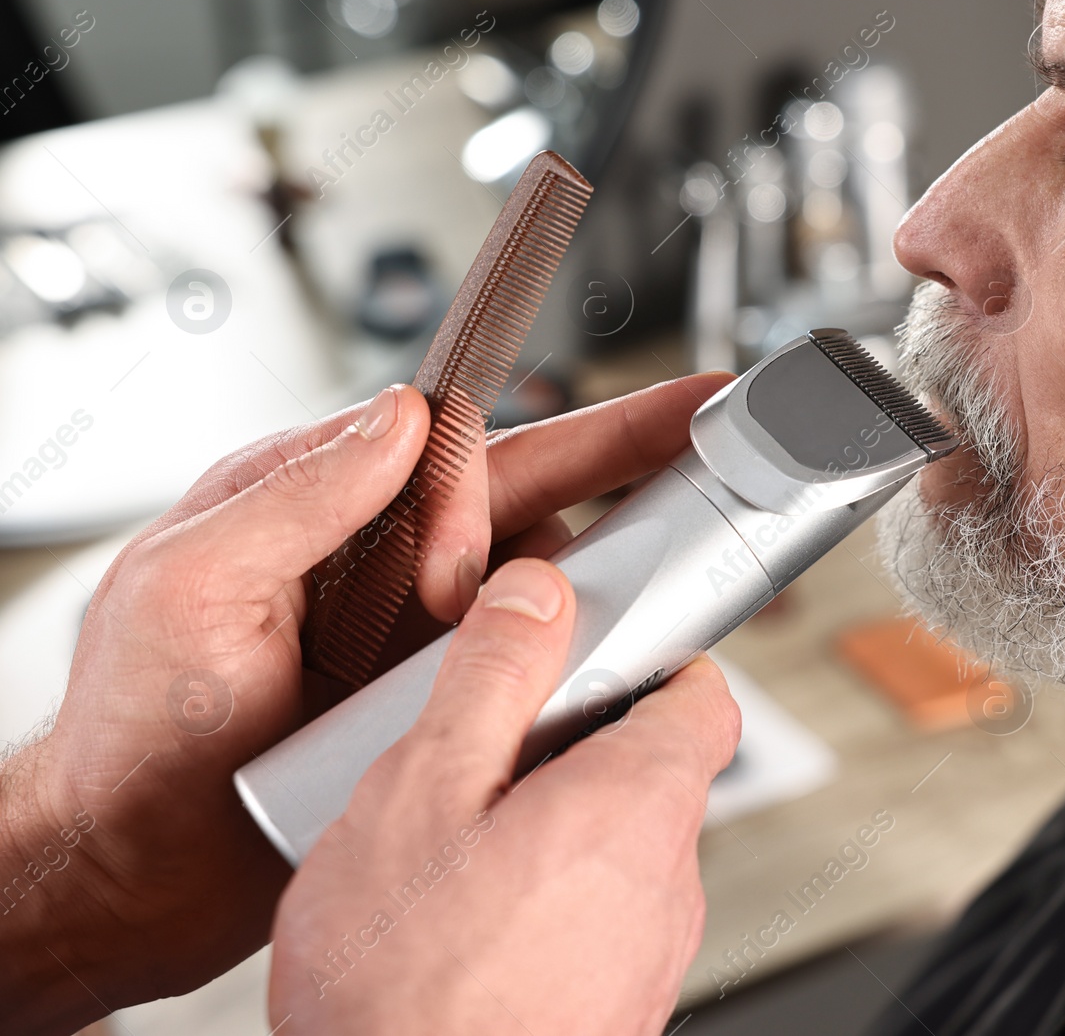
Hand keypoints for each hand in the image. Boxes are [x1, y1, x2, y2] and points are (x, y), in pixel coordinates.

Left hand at [0, 372, 729, 1033]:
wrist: (140, 873)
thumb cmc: (136, 733)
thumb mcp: (190, 587)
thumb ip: (296, 494)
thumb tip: (399, 417)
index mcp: (313, 503)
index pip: (446, 447)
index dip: (497, 477)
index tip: (517, 524)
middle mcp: (374, 556)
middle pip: (522, 487)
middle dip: (620, 452)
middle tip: (702, 418)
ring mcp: (412, 626)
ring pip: (538, 567)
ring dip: (584, 572)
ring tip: (615, 587)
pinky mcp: (437, 688)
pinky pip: (531, 647)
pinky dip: (575, 639)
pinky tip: (608, 646)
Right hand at [268, 559, 739, 1034]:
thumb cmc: (408, 990)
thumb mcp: (425, 793)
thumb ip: (494, 679)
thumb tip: (541, 591)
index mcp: (637, 806)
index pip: (703, 695)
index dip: (652, 656)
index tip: (591, 649)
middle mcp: (667, 880)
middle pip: (656, 768)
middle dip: (577, 742)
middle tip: (483, 749)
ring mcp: (649, 951)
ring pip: (618, 846)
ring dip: (552, 824)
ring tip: (453, 844)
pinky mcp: (619, 1003)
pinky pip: (597, 915)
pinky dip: (545, 895)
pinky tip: (461, 919)